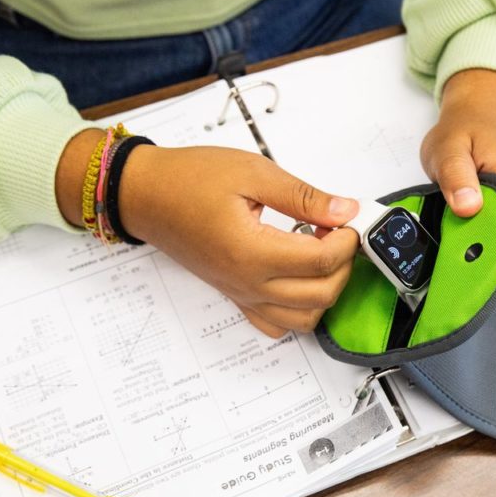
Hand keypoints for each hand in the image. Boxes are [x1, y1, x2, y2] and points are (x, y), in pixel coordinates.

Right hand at [56, 132, 359, 337]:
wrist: (146, 195)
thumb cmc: (189, 180)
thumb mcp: (253, 173)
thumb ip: (304, 196)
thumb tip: (344, 210)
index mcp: (252, 251)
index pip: (321, 262)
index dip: (346, 240)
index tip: (349, 219)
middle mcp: (248, 282)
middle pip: (320, 296)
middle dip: (343, 266)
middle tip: (340, 235)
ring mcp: (241, 294)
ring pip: (303, 319)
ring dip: (325, 291)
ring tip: (320, 254)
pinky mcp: (236, 295)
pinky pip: (276, 323)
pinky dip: (298, 309)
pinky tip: (298, 276)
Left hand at [420, 69, 495, 251]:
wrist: (488, 116)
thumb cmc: (467, 132)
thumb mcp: (447, 149)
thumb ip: (455, 177)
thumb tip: (467, 207)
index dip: (478, 240)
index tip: (459, 236)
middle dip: (487, 240)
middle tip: (465, 219)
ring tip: (481, 210)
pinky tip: (495, 214)